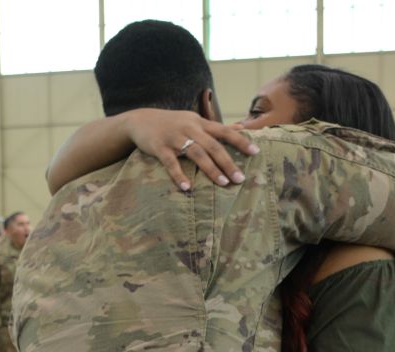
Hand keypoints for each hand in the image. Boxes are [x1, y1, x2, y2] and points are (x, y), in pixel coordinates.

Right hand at [122, 108, 259, 191]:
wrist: (140, 120)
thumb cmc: (172, 123)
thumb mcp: (195, 120)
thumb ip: (217, 127)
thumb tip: (241, 128)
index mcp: (200, 123)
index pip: (224, 131)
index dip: (240, 141)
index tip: (255, 153)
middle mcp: (190, 128)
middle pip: (213, 146)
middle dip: (228, 163)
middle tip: (240, 179)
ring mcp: (175, 138)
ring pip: (197, 154)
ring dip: (211, 169)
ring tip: (223, 184)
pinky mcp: (160, 148)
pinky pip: (171, 163)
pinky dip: (179, 176)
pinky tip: (187, 188)